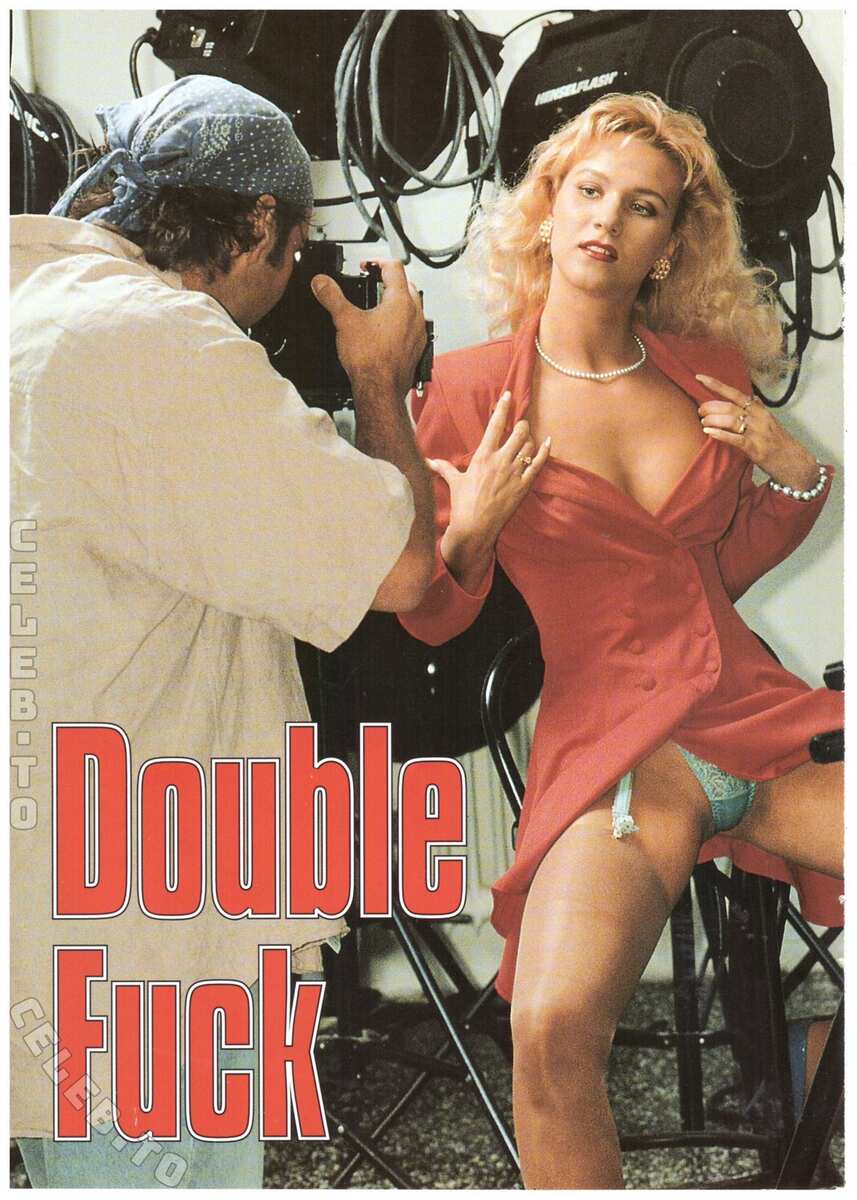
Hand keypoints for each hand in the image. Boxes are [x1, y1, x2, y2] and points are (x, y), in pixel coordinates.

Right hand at [311, 260, 425, 398]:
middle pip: (407, 285)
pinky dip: (402, 322)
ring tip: (379, 306)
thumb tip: (321, 282)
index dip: (378, 262)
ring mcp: (419, 332)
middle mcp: (415, 315)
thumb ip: (332, 296)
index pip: (395, 268)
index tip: (367, 266)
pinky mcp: (417, 348)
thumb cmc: (369, 359)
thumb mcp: (345, 320)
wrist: (379, 389)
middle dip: (390, 281)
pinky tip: (387, 331)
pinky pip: (413, 327)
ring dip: (398, 301)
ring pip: (413, 306)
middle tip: (374, 283)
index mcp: (401, 302)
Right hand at [429, 391, 550, 548]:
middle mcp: (500, 461)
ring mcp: (514, 474)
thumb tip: (428, 462)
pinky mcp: (523, 486)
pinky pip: (538, 464)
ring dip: (529, 439)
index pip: (495, 425)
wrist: (474, 528)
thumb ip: (443, 468)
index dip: (503, 408)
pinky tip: (548, 442)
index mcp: (482, 456)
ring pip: (529, 446)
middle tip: (520, 424)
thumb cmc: (462, 504)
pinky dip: (545, 451)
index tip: (508, 395)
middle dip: (521, 424)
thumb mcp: (453, 482)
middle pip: (519, 432)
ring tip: (526, 439)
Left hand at [695, 374, 818, 490]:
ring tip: (703, 423)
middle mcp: (759, 418)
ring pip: (731, 420)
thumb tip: (754, 398)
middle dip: (710, 407)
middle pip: (729, 406)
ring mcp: (758, 433)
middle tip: (700, 412)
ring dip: (713, 420)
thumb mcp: (771, 422)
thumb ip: (759, 410)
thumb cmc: (780, 443)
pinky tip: (709, 433)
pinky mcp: (756, 448)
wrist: (795, 462)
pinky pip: (736, 439)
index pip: (735, 393)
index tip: (700, 377)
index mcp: (760, 410)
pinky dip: (721, 434)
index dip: (716, 385)